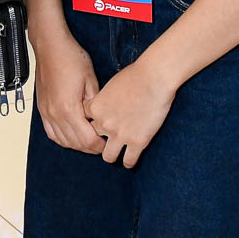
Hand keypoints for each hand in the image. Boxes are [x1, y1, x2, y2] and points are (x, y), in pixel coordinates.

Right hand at [32, 28, 103, 153]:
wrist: (50, 46)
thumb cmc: (70, 58)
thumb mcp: (91, 79)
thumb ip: (96, 103)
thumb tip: (101, 118)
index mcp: (69, 108)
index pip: (87, 139)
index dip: (99, 145)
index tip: (107, 142)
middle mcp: (55, 114)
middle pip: (74, 143)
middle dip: (90, 147)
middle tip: (101, 144)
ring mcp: (46, 112)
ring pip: (62, 140)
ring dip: (77, 144)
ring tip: (89, 140)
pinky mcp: (42, 109)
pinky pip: (51, 132)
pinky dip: (62, 139)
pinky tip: (71, 136)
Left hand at [84, 53, 177, 167]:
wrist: (154, 77)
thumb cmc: (135, 75)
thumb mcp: (111, 85)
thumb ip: (104, 100)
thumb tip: (104, 105)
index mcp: (96, 107)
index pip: (83, 123)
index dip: (90, 125)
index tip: (97, 126)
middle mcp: (104, 123)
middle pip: (93, 141)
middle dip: (99, 141)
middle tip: (106, 142)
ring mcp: (120, 134)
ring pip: (108, 157)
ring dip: (112, 154)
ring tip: (118, 152)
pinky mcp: (137, 142)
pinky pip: (128, 161)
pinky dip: (129, 162)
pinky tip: (131, 157)